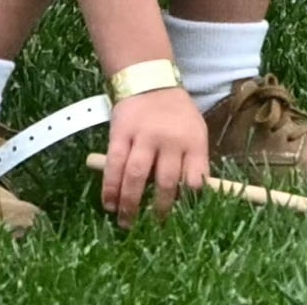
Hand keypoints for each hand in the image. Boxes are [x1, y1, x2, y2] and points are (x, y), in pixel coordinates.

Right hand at [99, 82, 216, 222]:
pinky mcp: (120, 134)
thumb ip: (193, 161)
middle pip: (166, 180)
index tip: (183, 217)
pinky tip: (110, 204)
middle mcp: (170, 139)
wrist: (150, 82)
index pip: (196, 175)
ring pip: (136, 176)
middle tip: (154, 225)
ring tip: (127, 222)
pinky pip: (114, 165)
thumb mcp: (195, 131)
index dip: (190, 199)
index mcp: (193, 140)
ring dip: (130, 203)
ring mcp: (143, 136)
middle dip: (159, 208)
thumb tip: (189, 199)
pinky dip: (110, 188)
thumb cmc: (176, 115)